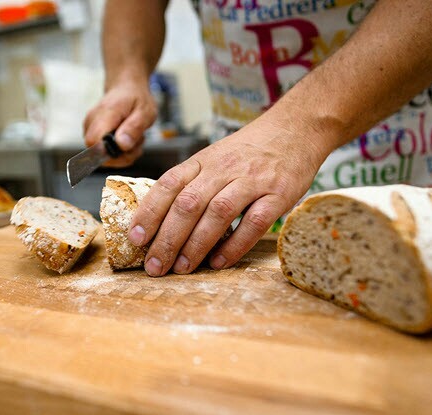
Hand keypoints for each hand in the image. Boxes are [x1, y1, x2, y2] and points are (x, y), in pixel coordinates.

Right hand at [83, 80, 156, 167]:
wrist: (127, 89)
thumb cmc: (136, 99)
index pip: (94, 142)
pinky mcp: (91, 135)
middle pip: (97, 154)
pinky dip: (119, 153)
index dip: (110, 153)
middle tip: (137, 142)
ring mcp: (89, 128)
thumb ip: (134, 127)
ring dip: (122, 155)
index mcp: (105, 113)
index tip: (128, 147)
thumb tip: (121, 145)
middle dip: (121, 156)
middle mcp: (91, 121)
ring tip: (134, 138)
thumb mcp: (145, 111)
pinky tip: (127, 140)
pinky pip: (103, 154)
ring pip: (101, 157)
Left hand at [127, 118, 327, 275]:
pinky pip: (254, 222)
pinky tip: (219, 262)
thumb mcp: (214, 157)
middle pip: (188, 204)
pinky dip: (235, 244)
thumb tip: (158, 221)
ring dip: (196, 244)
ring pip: (217, 213)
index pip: (168, 184)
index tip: (135, 237)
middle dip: (167, 238)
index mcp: (203, 160)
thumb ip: (191, 183)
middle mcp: (223, 169)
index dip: (149, 212)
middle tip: (154, 265)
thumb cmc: (249, 151)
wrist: (295, 128)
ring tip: (182, 268)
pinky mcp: (278, 194)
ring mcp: (252, 181)